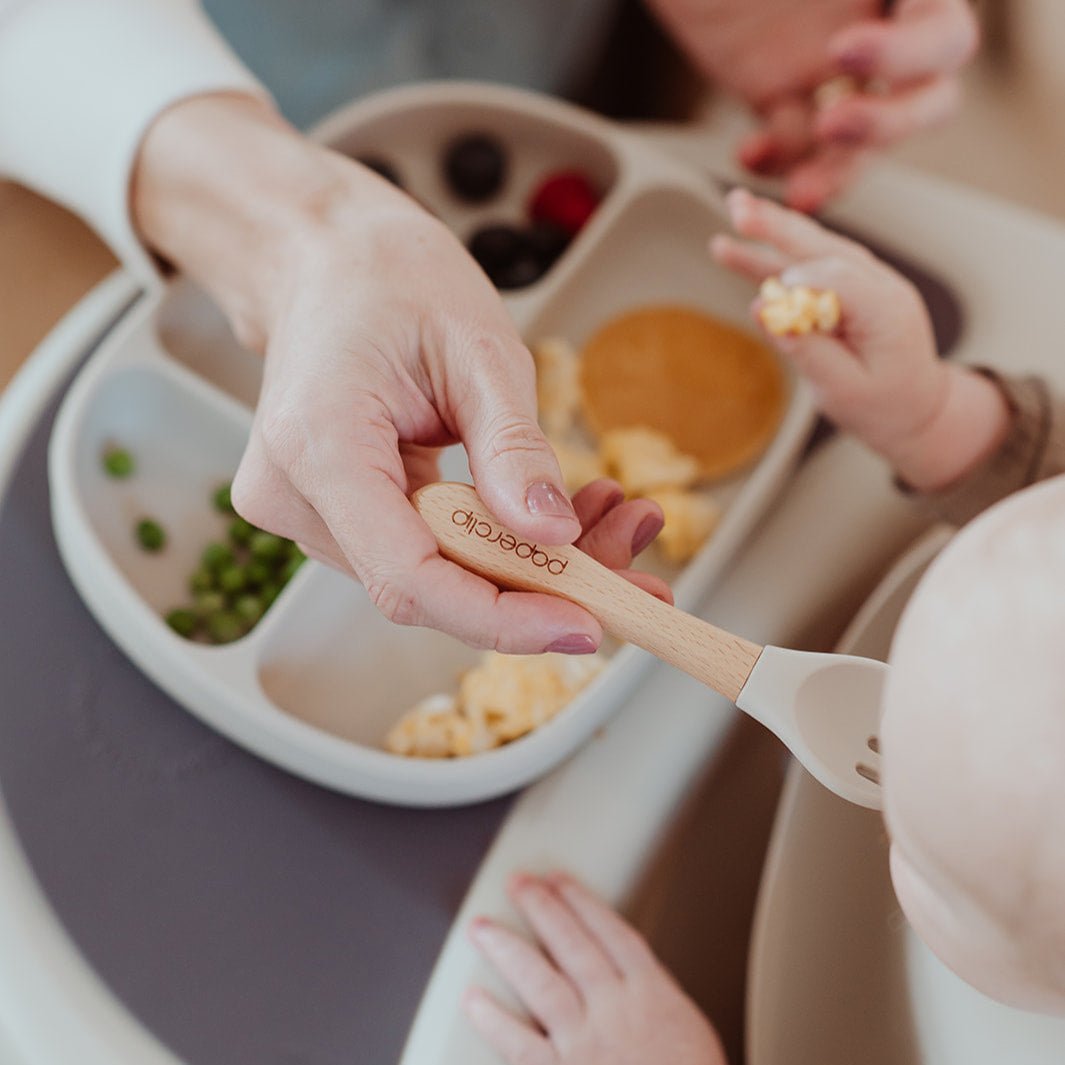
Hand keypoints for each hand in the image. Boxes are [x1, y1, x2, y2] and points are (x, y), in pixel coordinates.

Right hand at [133, 95, 667, 652]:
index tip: (584, 624)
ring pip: (432, 575)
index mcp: (319, 446)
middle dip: (536, 586)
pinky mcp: (331, 511)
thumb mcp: (478, 347)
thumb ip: (514, 447)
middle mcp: (295, 495)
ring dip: (524, 562)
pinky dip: (492, 540)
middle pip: (429, 586)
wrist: (322, 256)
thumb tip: (555, 537)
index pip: (409, 577)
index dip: (501, 618)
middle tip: (635, 567)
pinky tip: (554, 513)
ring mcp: (306, 509)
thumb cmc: (388, 278)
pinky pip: (421, 550)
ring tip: (606, 514)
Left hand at [464, 872, 726, 1064]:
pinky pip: (519, 1044)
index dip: (582, 901)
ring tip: (482, 928)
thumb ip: (660, 996)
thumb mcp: (691, 1030)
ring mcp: (586, 1043)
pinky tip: (473, 999)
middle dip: (541, 908)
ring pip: (540, 983)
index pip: (611, 933)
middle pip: (571, 945)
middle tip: (517, 883)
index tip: (560, 881)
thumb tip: (640, 973)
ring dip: (508, 950)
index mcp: (651, 995)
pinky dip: (494, 1020)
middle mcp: (615, 1010)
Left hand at [649, 0, 977, 209]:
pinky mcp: (782, 100)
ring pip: (859, 146)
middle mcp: (882, 33)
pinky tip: (749, 154)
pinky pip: (797, 151)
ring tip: (798, 193)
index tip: (840, 50)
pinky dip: (779, 162)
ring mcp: (833, 75)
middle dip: (884, 125)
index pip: (944, 34)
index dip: (906, 52)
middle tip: (829, 125)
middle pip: (925, 104)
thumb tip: (867, 4)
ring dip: (833, 172)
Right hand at [711, 189, 1008, 489]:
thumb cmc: (883, 405)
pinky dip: (772, 256)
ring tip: (733, 209)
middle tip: (738, 209)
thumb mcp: (844, 390)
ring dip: (772, 228)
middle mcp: (880, 284)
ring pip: (813, 247)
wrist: (918, 409)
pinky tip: (735, 246)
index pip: (838, 278)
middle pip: (824, 246)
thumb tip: (764, 310)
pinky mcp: (847, 287)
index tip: (766, 300)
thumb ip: (806, 349)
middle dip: (779, 227)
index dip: (799, 283)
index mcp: (887, 310)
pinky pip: (807, 265)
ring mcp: (866, 281)